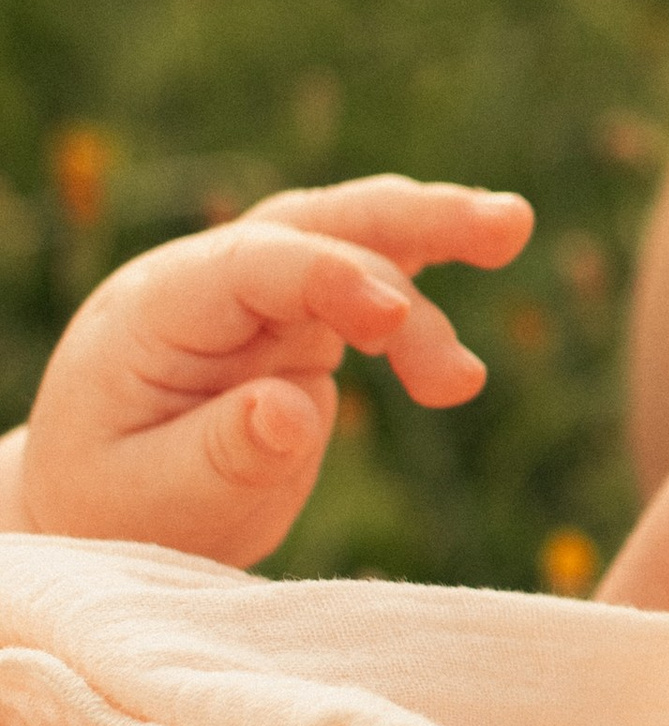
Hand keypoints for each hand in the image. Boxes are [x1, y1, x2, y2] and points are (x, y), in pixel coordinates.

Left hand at [14, 175, 534, 564]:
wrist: (99, 509)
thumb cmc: (114, 508)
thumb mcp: (153, 499)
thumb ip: (221, 454)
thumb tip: (293, 408)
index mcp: (157, 310)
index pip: (255, 265)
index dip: (331, 277)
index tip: (396, 316)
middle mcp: (208, 282)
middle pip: (317, 220)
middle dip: (413, 216)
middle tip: (507, 225)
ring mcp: (257, 298)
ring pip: (353, 237)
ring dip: (435, 237)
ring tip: (513, 236)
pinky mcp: (298, 324)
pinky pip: (369, 281)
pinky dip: (424, 279)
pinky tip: (482, 270)